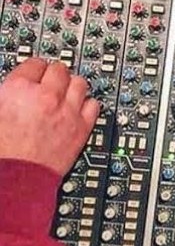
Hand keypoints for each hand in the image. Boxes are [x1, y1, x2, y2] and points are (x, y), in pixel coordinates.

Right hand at [0, 58, 99, 175]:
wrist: (14, 181)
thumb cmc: (1, 153)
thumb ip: (5, 97)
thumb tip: (10, 93)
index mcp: (17, 90)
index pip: (34, 63)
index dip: (34, 69)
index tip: (36, 73)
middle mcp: (45, 96)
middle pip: (60, 70)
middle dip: (54, 75)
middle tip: (52, 81)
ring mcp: (67, 111)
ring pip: (80, 83)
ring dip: (73, 86)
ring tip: (67, 92)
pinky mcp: (81, 128)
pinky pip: (94, 105)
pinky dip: (88, 105)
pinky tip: (80, 109)